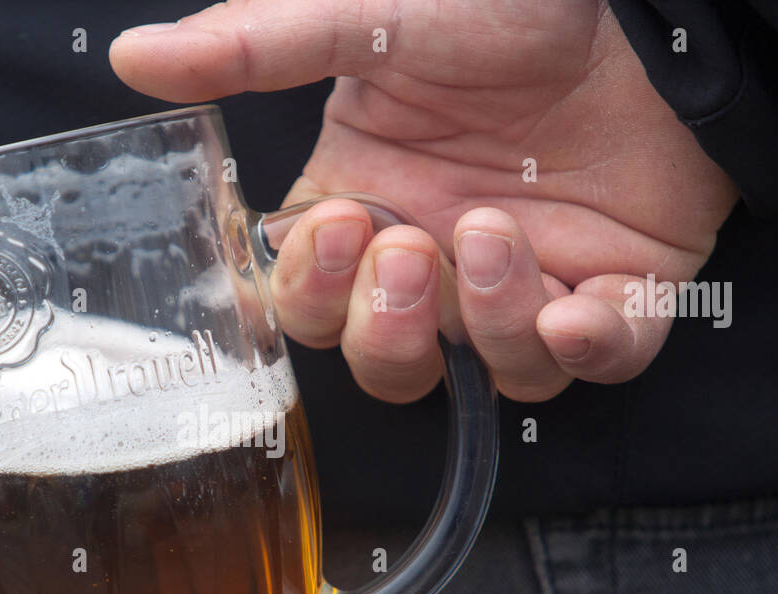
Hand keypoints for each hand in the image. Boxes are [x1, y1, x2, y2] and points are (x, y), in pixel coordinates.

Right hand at [110, 0, 738, 401]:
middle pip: (387, 365)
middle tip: (407, 245)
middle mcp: (441, 264)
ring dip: (486, 319)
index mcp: (369, 210)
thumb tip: (133, 57)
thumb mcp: (366, 18)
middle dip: (387, 326)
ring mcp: (527, 287)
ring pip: (484, 374)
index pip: (309, 306)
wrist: (644, 5)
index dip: (310, 296)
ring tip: (500, 228)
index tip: (333, 230)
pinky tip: (576, 309)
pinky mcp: (616, 293)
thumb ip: (255, 48)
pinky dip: (586, 350)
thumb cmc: (503, 10)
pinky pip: (597, 364)